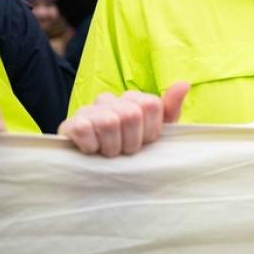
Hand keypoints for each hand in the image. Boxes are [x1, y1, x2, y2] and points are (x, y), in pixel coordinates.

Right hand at [59, 82, 188, 156]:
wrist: (91, 169)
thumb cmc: (128, 150)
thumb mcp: (154, 134)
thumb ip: (169, 110)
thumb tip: (183, 84)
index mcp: (132, 100)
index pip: (151, 105)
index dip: (151, 131)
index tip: (143, 143)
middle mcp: (110, 100)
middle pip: (132, 115)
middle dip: (131, 143)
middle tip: (124, 151)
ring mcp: (89, 110)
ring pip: (109, 122)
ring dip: (112, 147)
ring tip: (108, 153)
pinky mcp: (70, 124)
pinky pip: (84, 130)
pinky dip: (91, 147)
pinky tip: (91, 151)